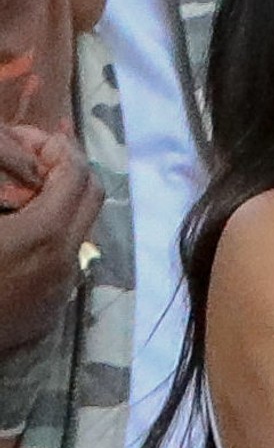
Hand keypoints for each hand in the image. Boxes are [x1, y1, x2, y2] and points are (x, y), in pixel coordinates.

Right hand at [0, 124, 103, 351]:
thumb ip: (6, 188)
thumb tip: (17, 158)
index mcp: (43, 234)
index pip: (75, 173)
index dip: (55, 147)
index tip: (28, 139)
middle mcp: (65, 260)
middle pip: (92, 196)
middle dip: (68, 168)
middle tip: (31, 159)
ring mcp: (62, 287)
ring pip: (80, 228)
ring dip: (60, 201)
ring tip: (21, 191)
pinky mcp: (52, 308)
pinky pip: (65, 258)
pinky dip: (52, 233)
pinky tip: (17, 231)